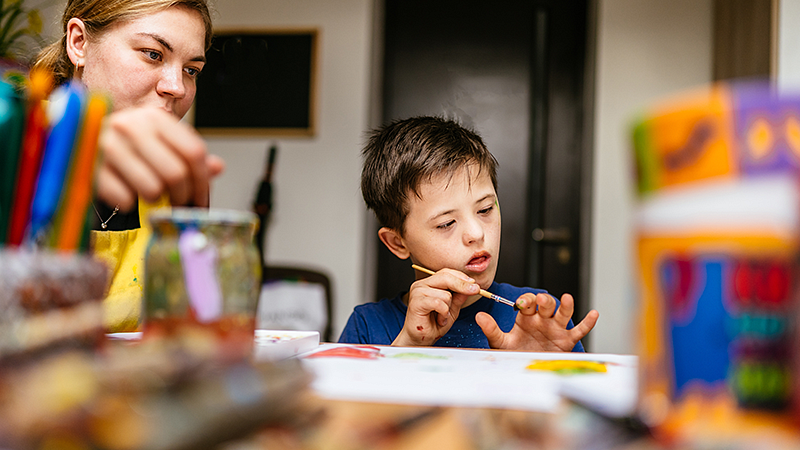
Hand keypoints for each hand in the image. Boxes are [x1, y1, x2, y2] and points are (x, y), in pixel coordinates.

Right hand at [95, 107, 224, 210]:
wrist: (75, 142)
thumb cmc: (124, 145)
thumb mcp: (158, 143)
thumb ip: (187, 155)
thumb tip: (217, 167)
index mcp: (155, 118)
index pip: (194, 152)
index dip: (203, 182)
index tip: (201, 200)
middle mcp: (131, 125)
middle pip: (177, 173)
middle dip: (183, 197)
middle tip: (179, 206)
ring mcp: (108, 145)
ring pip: (153, 188)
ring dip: (157, 201)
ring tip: (152, 198)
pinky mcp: (89, 166)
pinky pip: (124, 198)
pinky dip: (130, 203)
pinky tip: (127, 196)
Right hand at [392, 268, 478, 345]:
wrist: (420, 340)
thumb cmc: (434, 324)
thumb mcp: (452, 308)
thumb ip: (459, 297)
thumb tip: (472, 286)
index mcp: (429, 283)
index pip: (447, 272)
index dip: (462, 277)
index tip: (475, 285)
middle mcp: (421, 285)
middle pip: (446, 277)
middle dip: (463, 285)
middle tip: (476, 291)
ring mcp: (417, 292)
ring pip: (445, 294)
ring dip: (448, 308)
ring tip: (443, 317)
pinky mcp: (416, 302)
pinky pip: (438, 303)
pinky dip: (443, 313)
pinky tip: (439, 320)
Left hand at [476, 292, 598, 350]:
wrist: (527, 369)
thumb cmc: (515, 352)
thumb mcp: (501, 342)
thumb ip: (492, 329)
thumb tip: (478, 316)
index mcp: (526, 317)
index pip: (528, 303)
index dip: (526, 301)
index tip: (522, 304)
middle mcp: (542, 320)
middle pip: (546, 305)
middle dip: (544, 301)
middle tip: (541, 301)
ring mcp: (556, 329)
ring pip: (563, 313)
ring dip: (566, 306)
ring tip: (567, 299)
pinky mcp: (567, 340)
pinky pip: (579, 330)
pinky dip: (587, 322)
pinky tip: (593, 314)